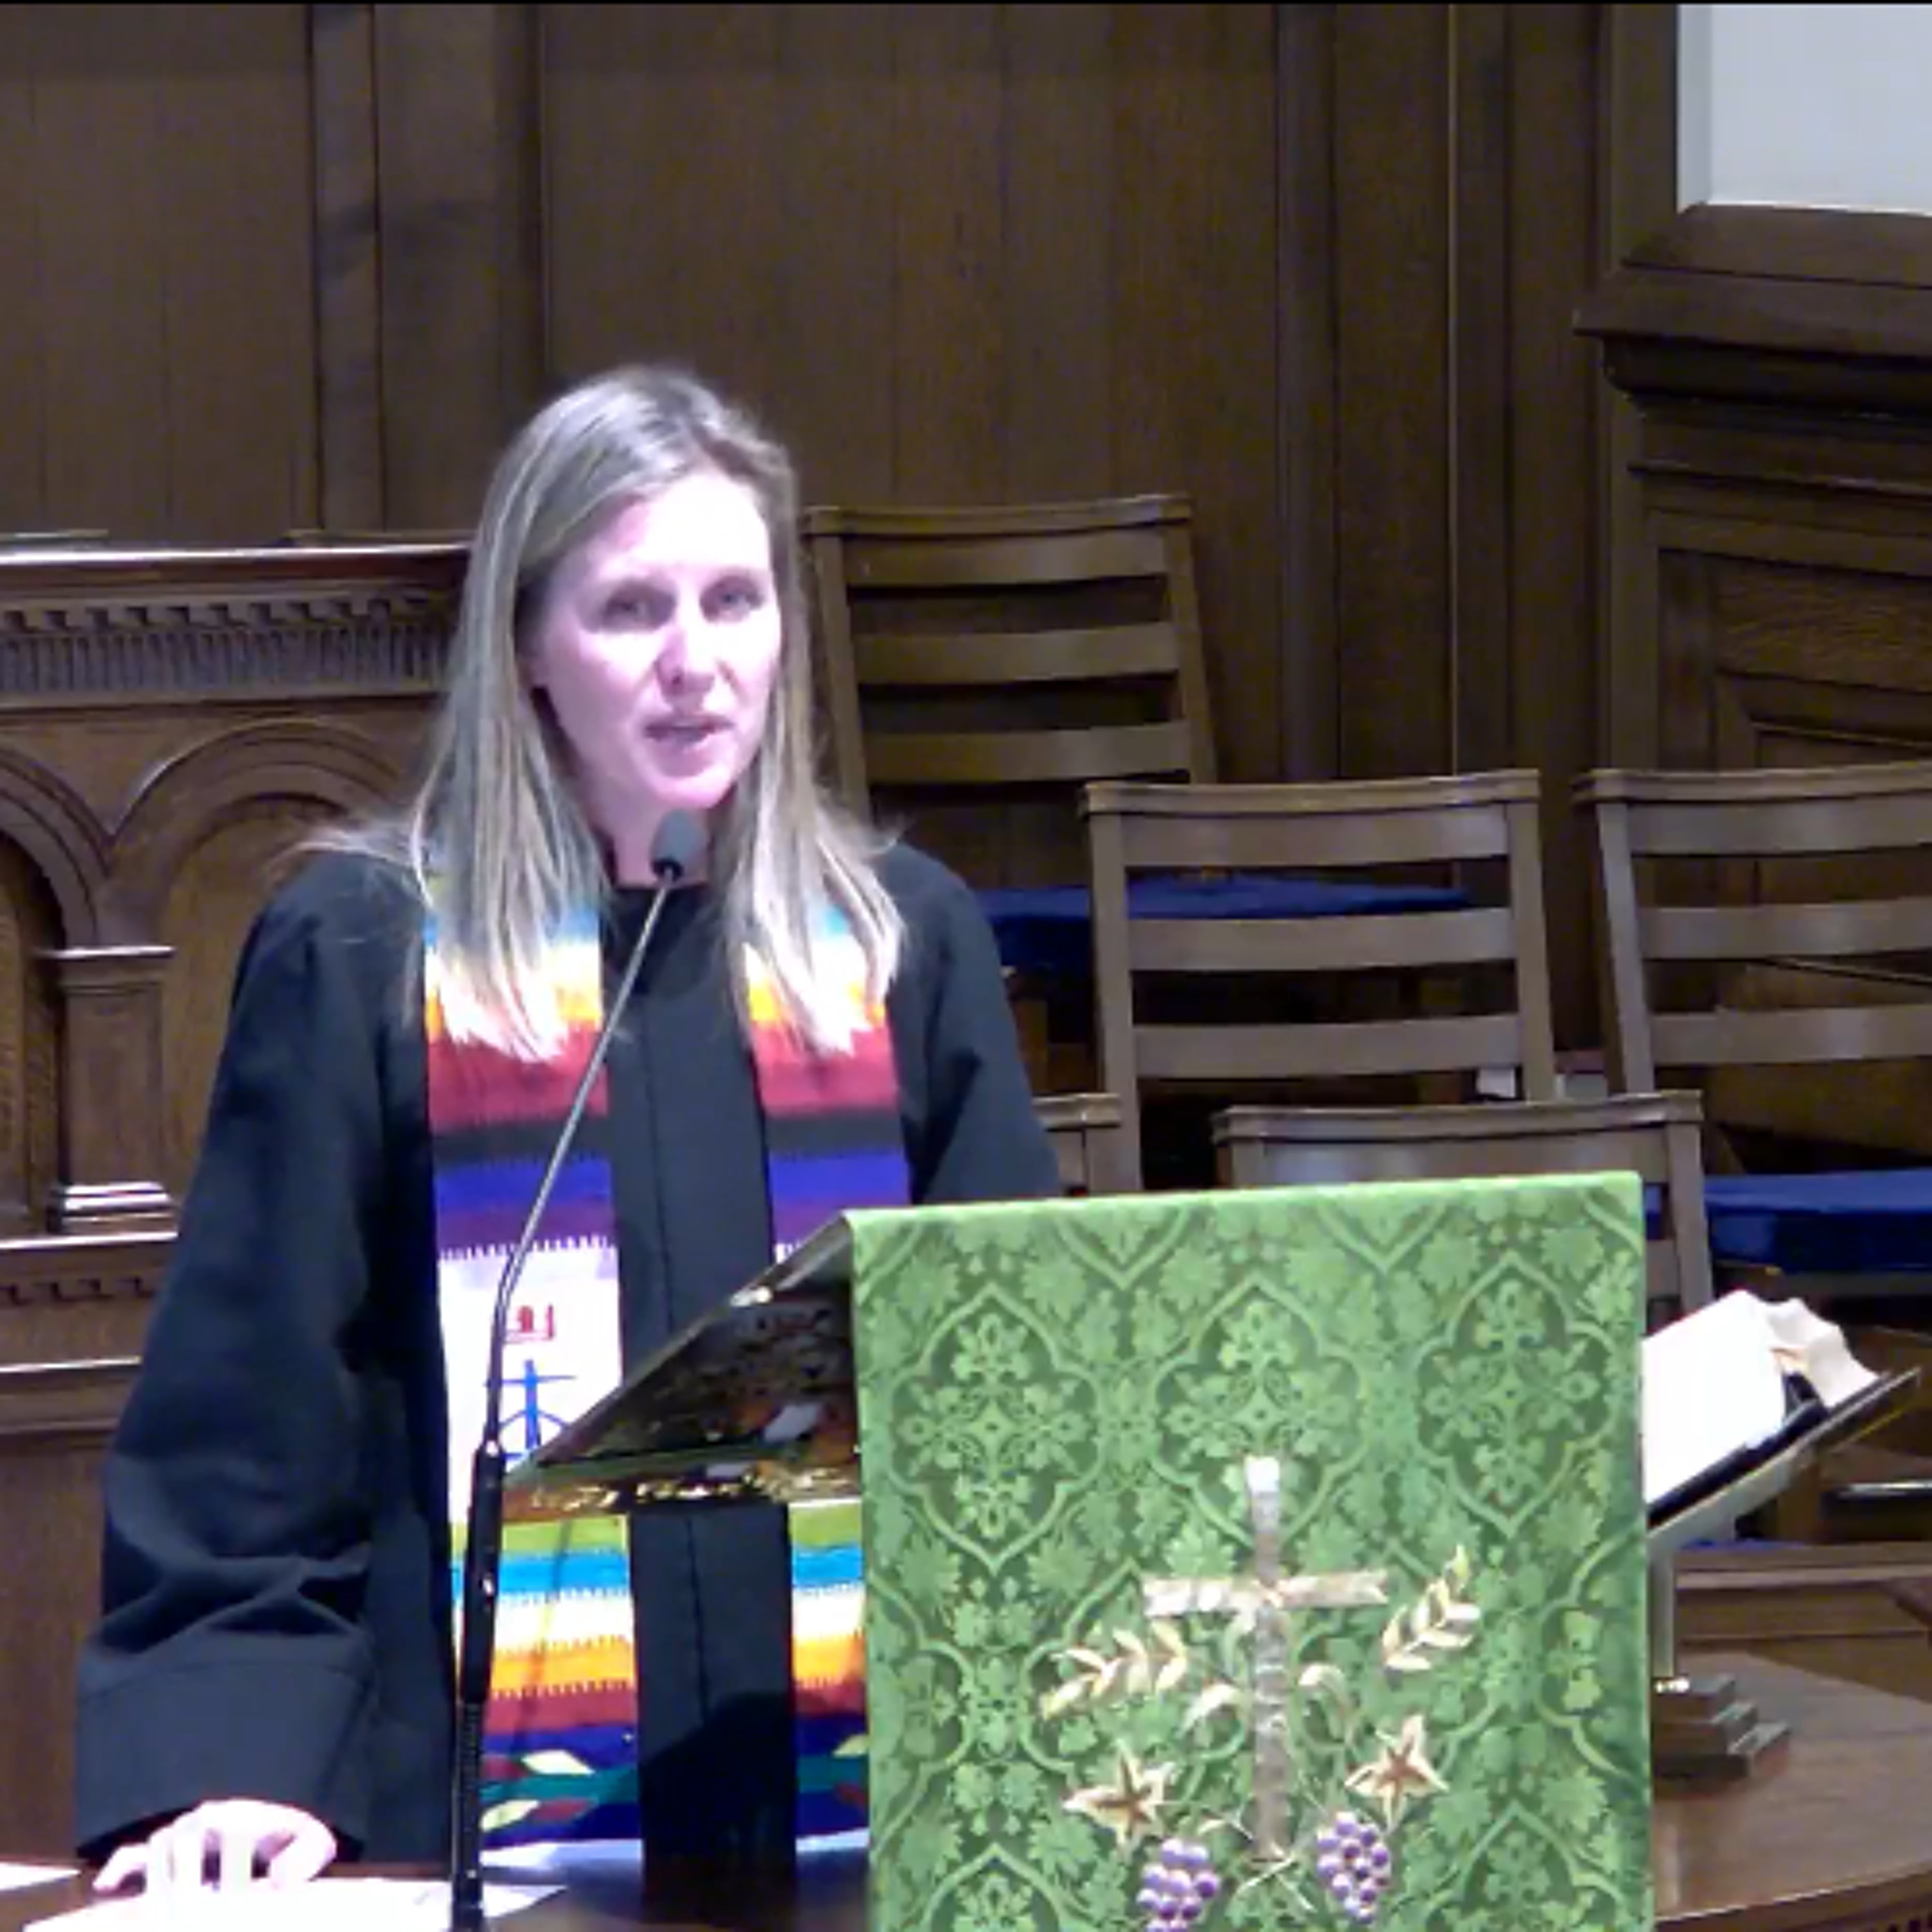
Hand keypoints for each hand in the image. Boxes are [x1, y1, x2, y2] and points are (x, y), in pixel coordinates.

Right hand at [93, 1800, 336, 1895]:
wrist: (284, 1835)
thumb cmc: (295, 1840)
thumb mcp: (314, 1844)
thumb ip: (305, 1857)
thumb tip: (278, 1880)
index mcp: (238, 1814)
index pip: (213, 1830)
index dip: (210, 1863)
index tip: (213, 1896)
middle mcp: (204, 1820)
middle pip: (177, 1844)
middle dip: (175, 1881)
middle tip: (182, 1916)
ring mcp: (183, 1834)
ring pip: (155, 1851)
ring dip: (154, 1883)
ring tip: (159, 1917)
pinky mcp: (169, 1853)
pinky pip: (136, 1854)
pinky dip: (120, 1867)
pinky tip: (105, 1887)